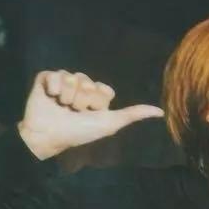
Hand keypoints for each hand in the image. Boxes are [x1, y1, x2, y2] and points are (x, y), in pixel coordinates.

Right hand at [18, 70, 163, 158]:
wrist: (49, 135)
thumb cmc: (80, 132)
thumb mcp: (110, 123)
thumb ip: (134, 114)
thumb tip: (161, 112)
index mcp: (97, 95)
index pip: (104, 89)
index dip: (98, 103)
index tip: (91, 114)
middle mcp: (82, 86)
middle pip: (89, 82)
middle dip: (82, 101)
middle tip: (74, 112)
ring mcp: (64, 81)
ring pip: (73, 77)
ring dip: (68, 96)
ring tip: (62, 107)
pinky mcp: (46, 78)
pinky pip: (56, 74)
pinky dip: (55, 88)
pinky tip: (52, 97)